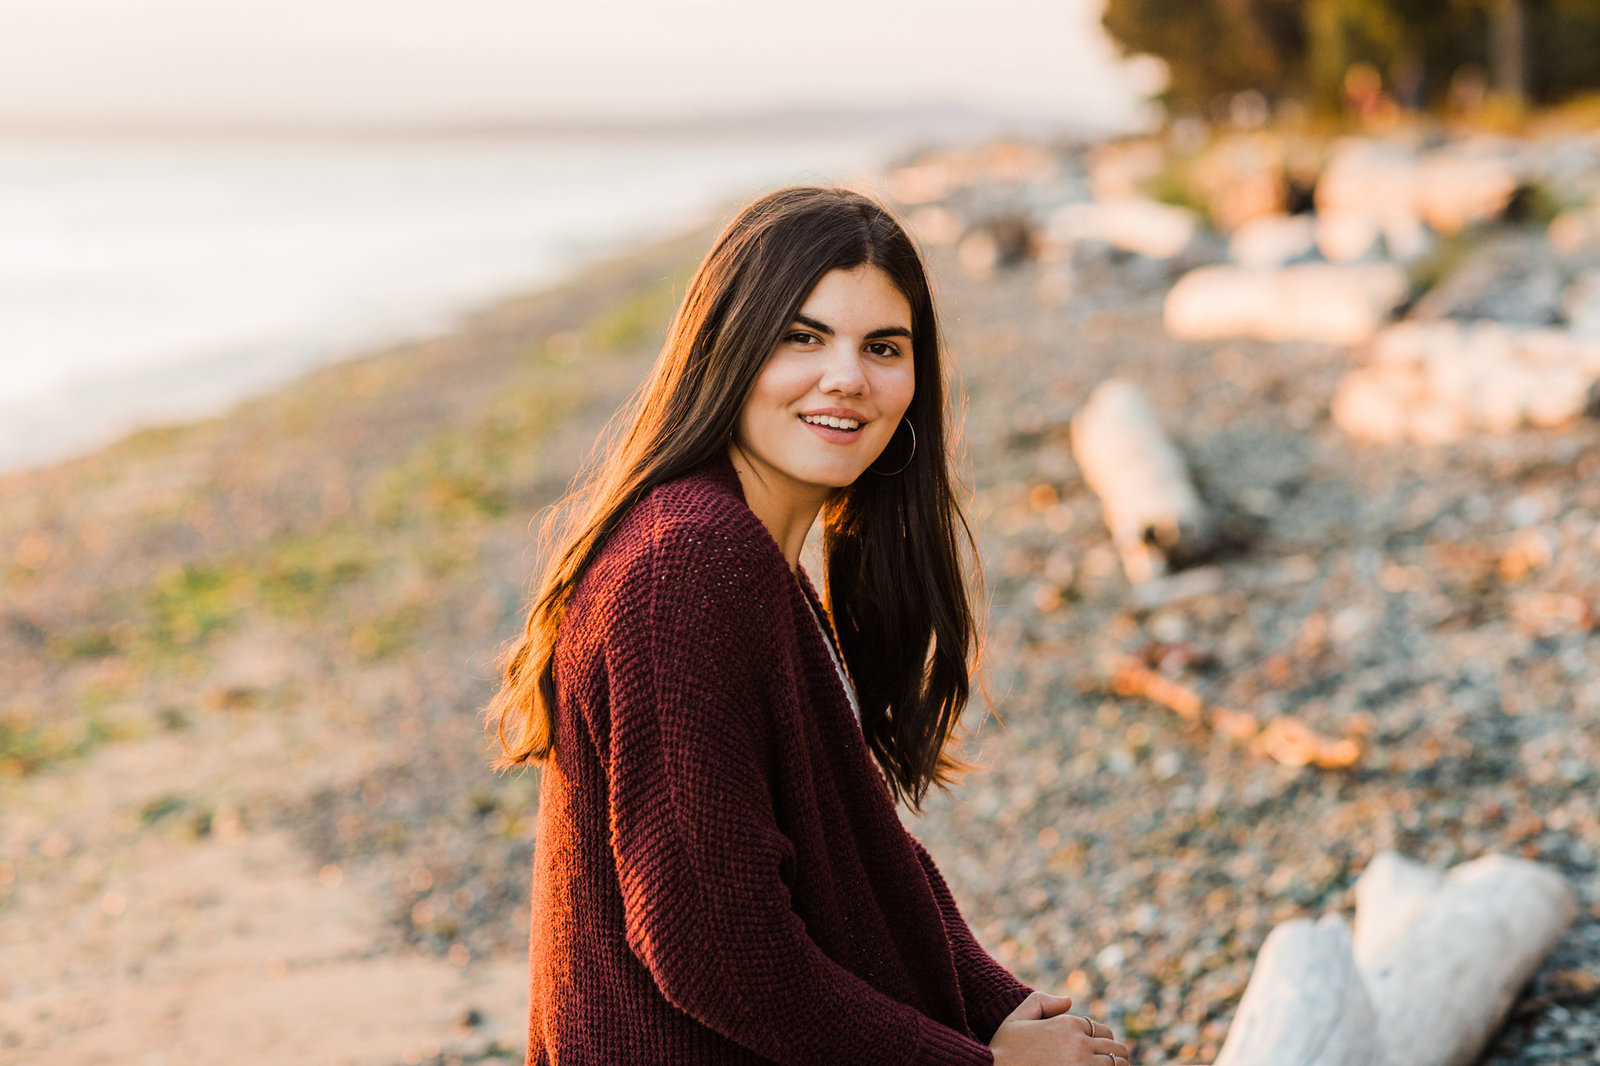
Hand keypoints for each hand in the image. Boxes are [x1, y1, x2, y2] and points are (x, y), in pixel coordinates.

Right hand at [989, 992, 1130, 1065]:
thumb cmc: (1003, 1050)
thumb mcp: (1016, 1019)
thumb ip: (1042, 1002)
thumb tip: (1069, 1000)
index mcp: (1067, 1023)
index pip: (1103, 1031)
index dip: (1101, 1041)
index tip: (1096, 1052)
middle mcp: (1079, 1043)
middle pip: (1116, 1048)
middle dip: (1114, 1055)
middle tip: (1106, 1064)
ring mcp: (1082, 1065)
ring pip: (1118, 1064)